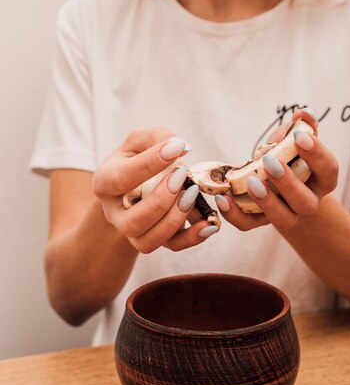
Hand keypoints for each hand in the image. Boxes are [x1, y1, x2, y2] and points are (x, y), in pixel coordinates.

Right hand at [92, 127, 218, 253]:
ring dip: (175, 220)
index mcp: (104, 183)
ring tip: (193, 194)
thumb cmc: (136, 158)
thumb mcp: (139, 141)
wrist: (133, 184)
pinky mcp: (153, 239)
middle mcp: (114, 213)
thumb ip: (156, 137)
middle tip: (182, 176)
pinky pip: (171, 247)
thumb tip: (178, 145)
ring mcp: (132, 231)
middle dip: (161, 201)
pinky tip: (209, 223)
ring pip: (148, 241)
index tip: (176, 148)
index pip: (121, 179)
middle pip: (132, 221)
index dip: (150, 164)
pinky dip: (192, 238)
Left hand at [215, 109, 337, 231]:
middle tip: (270, 162)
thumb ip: (302, 125)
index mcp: (322, 179)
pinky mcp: (260, 221)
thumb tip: (304, 113)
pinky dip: (234, 215)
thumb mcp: (295, 138)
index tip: (299, 136)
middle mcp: (308, 201)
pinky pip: (249, 225)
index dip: (316, 154)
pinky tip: (223, 198)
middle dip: (288, 182)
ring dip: (266, 202)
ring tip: (250, 182)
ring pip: (283, 219)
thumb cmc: (289, 155)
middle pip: (306, 202)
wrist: (275, 180)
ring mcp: (286, 214)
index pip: (328, 169)